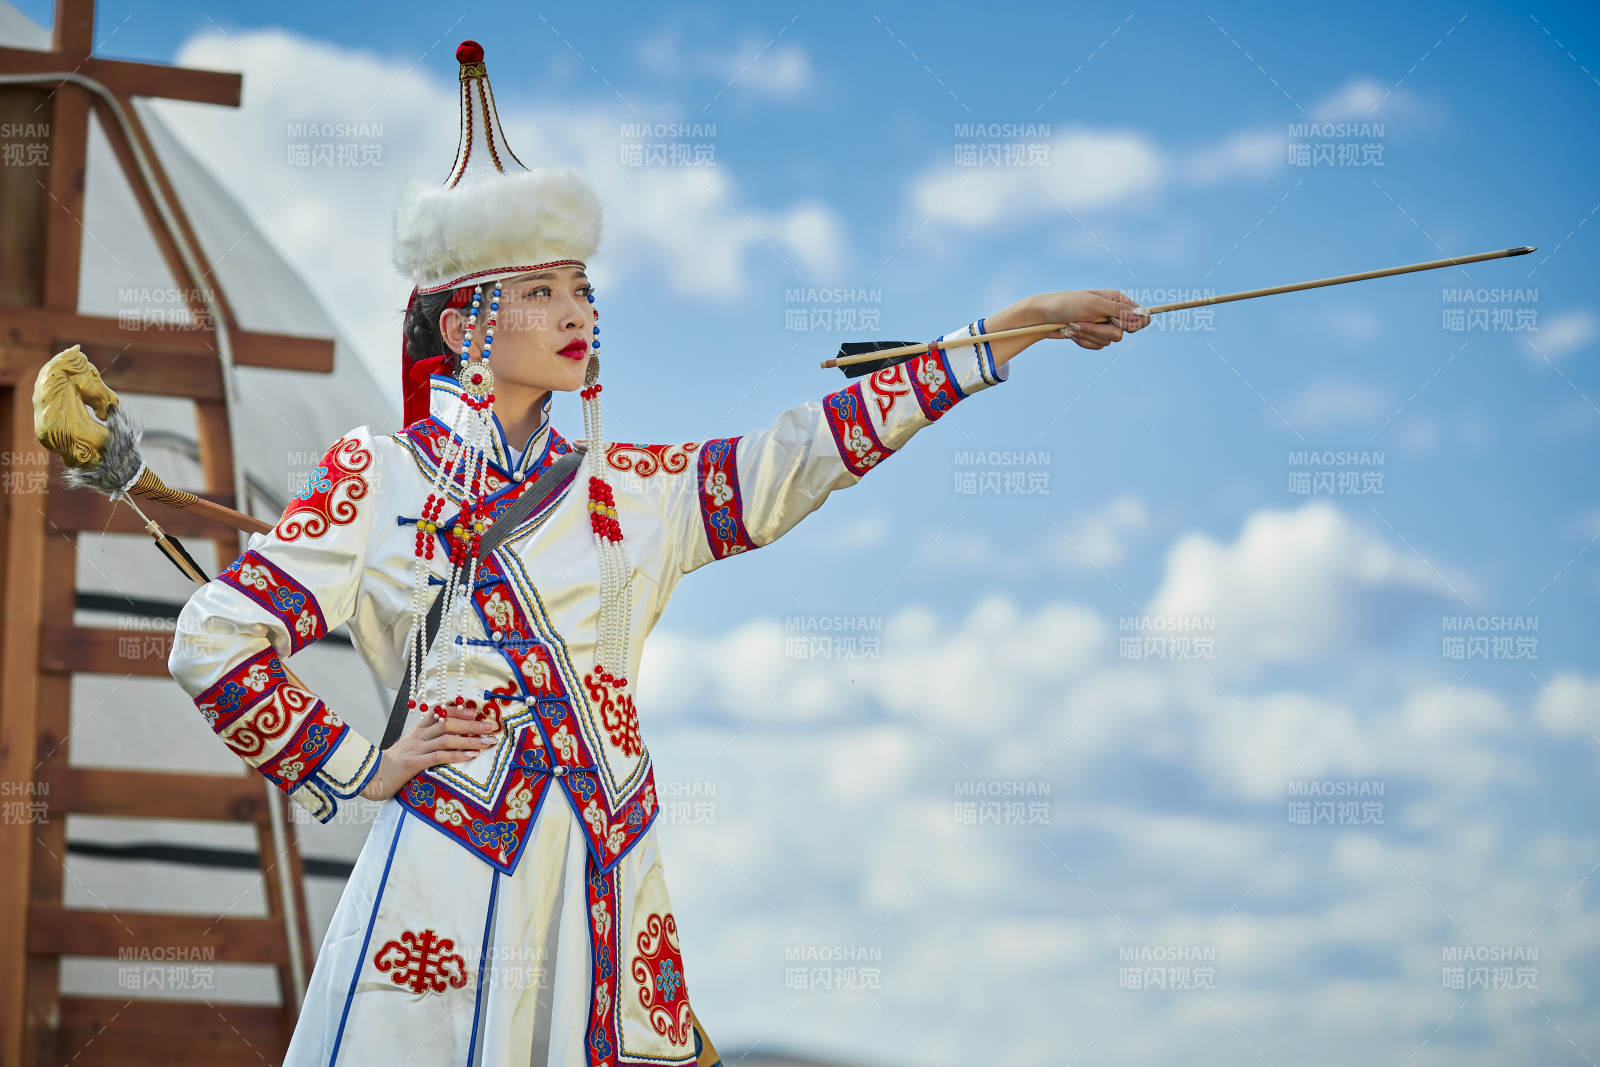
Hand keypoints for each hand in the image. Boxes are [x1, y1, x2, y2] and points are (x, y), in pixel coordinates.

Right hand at [357, 703, 502, 801]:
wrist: (371, 777)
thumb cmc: (394, 764)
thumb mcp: (411, 746)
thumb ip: (428, 738)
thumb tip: (454, 736)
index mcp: (417, 729)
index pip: (439, 711)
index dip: (458, 708)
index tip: (475, 709)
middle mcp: (418, 735)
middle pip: (447, 722)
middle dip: (472, 723)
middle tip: (491, 726)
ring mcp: (416, 748)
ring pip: (447, 738)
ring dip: (470, 739)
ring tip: (488, 741)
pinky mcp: (414, 763)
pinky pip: (439, 756)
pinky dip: (457, 755)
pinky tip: (471, 755)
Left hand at [1034, 289, 1150, 350]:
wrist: (1043, 316)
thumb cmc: (1067, 304)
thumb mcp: (1095, 305)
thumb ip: (1121, 312)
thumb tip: (1146, 316)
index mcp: (1117, 300)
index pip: (1139, 315)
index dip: (1134, 324)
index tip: (1122, 326)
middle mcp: (1112, 313)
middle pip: (1121, 333)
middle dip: (1099, 331)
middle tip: (1082, 321)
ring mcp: (1103, 326)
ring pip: (1108, 342)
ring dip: (1088, 335)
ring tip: (1073, 325)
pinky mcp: (1093, 336)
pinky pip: (1097, 346)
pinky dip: (1083, 341)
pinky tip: (1072, 332)